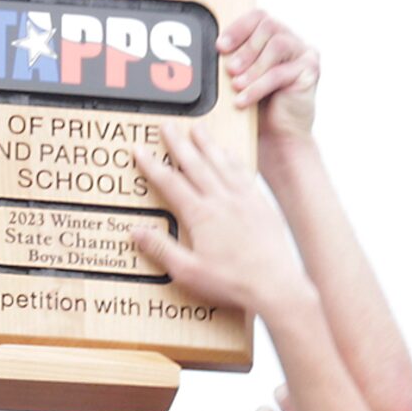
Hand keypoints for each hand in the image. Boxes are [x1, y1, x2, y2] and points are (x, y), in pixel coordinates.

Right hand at [130, 122, 310, 315]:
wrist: (274, 284)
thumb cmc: (233, 282)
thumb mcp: (188, 272)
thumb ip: (161, 249)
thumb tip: (137, 232)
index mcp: (201, 215)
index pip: (170, 183)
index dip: (152, 165)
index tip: (140, 150)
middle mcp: (221, 200)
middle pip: (194, 164)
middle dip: (178, 143)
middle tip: (167, 126)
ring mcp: (243, 198)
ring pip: (220, 162)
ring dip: (206, 144)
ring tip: (197, 129)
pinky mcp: (260, 203)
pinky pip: (242, 172)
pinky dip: (232, 158)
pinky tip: (229, 153)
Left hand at [219, 8, 319, 140]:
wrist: (278, 139)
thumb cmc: (258, 109)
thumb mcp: (241, 79)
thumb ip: (234, 61)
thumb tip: (215, 49)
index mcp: (275, 37)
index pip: (259, 17)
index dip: (238, 28)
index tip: (220, 46)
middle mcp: (293, 41)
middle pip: (269, 26)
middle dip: (245, 48)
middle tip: (229, 70)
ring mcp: (305, 54)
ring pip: (277, 45)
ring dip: (253, 66)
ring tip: (236, 86)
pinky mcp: (311, 71)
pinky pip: (280, 73)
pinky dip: (258, 86)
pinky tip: (243, 100)